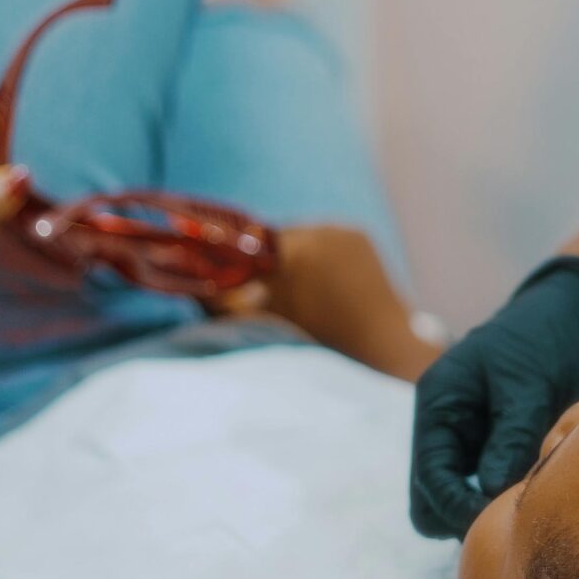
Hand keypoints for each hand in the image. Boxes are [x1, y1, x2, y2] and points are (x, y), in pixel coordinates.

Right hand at [209, 224, 440, 381]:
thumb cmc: (319, 343)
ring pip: (300, 237)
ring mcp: (342, 230)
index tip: (230, 276)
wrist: (381, 347)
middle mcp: (319, 230)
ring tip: (296, 288)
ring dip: (293, 257)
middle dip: (266, 260)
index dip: (235, 259)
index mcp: (294, 250)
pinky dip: (319, 255)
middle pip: (273, 239)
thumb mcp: (266, 325)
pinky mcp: (359, 235)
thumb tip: (197, 286)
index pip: (246, 242)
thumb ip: (226, 303)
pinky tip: (321, 282)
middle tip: (263, 288)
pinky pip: (326, 238)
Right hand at [408, 256, 578, 538]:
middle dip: (466, 517)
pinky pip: (495, 489)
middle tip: (515, 522)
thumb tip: (490, 494)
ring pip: (464, 499)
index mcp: (438, 405)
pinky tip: (543, 494)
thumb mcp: (529, 386)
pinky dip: (513, 497)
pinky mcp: (499, 449)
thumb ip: (510, 439)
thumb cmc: (548, 338)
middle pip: (435, 499)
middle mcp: (447, 428)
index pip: (429, 478)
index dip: (457, 508)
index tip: (497, 524)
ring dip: (492, 509)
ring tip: (532, 506)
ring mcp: (472, 441)